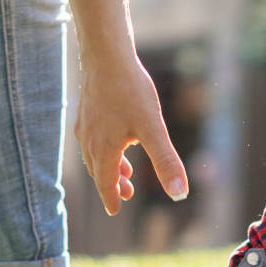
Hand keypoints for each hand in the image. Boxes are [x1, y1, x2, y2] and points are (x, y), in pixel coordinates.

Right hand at [73, 46, 188, 214]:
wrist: (106, 55)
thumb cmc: (130, 91)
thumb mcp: (153, 128)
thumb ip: (166, 162)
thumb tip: (180, 194)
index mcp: (104, 149)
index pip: (106, 182)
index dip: (111, 198)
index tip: (115, 211)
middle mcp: (90, 139)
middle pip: (99, 170)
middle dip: (112, 184)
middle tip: (126, 194)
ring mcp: (86, 123)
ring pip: (95, 154)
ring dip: (109, 166)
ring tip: (125, 170)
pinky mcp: (86, 108)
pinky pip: (92, 137)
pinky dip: (104, 147)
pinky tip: (116, 136)